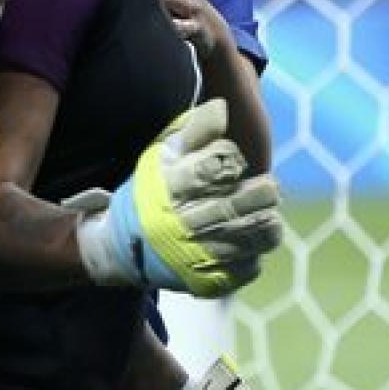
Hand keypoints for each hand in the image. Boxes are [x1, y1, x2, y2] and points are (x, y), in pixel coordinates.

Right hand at [73, 98, 282, 296]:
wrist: (118, 248)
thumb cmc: (147, 192)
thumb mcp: (159, 158)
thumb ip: (192, 133)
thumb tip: (223, 107)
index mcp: (167, 189)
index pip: (210, 170)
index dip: (231, 161)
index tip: (239, 160)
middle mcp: (178, 224)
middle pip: (233, 208)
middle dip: (260, 195)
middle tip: (270, 188)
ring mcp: (191, 257)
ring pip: (244, 242)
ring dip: (265, 227)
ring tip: (269, 216)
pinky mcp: (203, 282)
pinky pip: (242, 270)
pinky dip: (254, 256)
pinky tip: (252, 245)